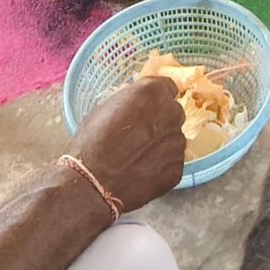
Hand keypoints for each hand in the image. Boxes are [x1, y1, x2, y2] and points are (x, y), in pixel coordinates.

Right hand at [64, 76, 185, 215]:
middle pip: (173, 113)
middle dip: (160, 121)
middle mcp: (171, 114)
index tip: (147, 106)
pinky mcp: (176, 169)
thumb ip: (131, 101)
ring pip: (174, 139)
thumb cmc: (92, 142)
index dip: (156, 98)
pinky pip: (172, 162)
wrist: (93, 182)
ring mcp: (177, 143)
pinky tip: (142, 172)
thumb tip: (138, 105)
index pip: (168, 86)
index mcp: (153, 92)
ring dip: (161, 144)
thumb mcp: (106, 107)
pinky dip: (161, 166)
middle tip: (140, 134)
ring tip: (138, 157)